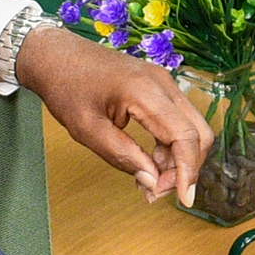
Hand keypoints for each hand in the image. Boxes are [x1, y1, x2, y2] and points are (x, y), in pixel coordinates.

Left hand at [16, 24, 207, 202]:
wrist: (56, 56)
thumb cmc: (66, 88)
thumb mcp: (87, 130)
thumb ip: (122, 156)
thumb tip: (152, 182)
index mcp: (144, 91)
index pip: (185, 135)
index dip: (188, 171)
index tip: (182, 199)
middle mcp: (162, 83)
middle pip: (198, 132)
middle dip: (186, 168)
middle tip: (157, 191)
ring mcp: (163, 83)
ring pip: (191, 128)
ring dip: (178, 159)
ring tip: (149, 181)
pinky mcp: (159, 87)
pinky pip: (178, 120)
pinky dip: (171, 146)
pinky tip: (150, 162)